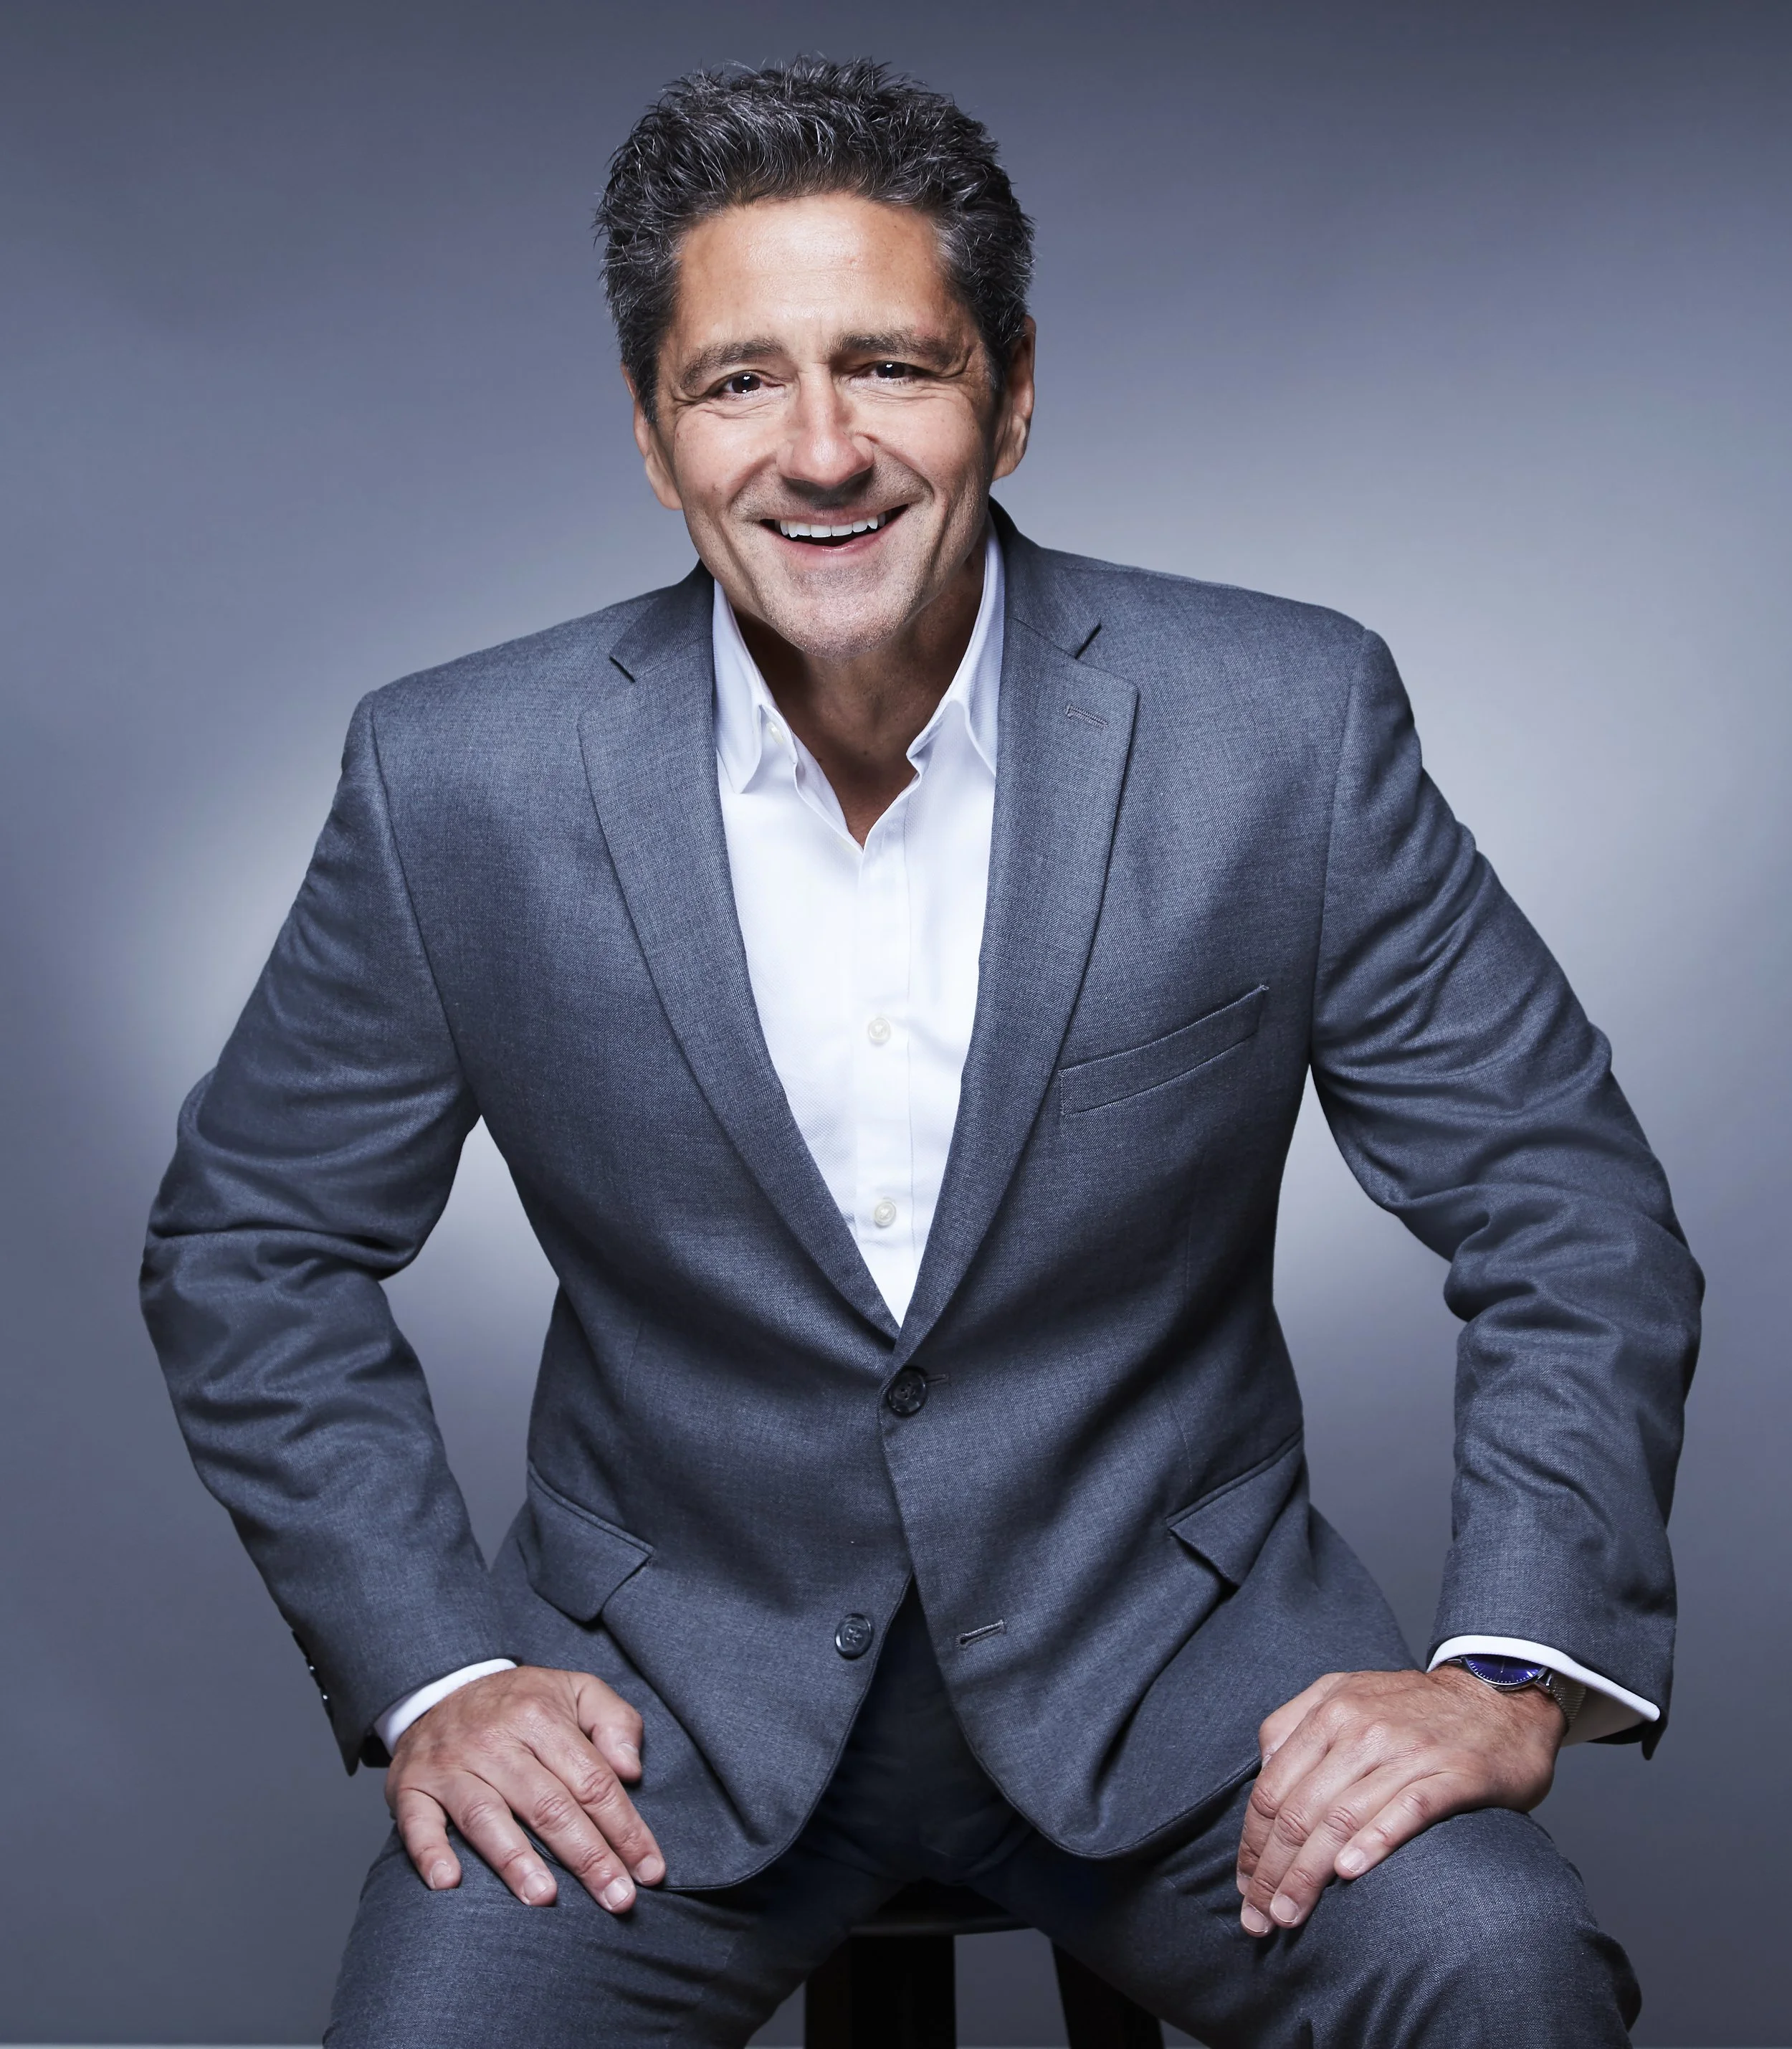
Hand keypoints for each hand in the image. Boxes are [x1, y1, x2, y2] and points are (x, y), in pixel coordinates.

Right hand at [386, 1663, 664, 1911]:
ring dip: (515, 1860)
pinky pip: (418, 1823)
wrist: (442, 1688)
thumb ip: (614, 1721)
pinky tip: (449, 1883)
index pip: (592, 1780)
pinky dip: (430, 1853)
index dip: (625, 1827)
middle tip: (617, 1900)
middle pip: (548, 1805)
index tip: (649, 1870)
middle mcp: (494, 1739)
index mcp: (539, 1714)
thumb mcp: (575, 1690)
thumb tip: (631, 1771)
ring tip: (545, 1898)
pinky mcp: (412, 1786)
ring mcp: (450, 1764)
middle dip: (588, 1856)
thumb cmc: (522, 1703)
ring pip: (487, 1817)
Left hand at [1235, 1665, 1563, 1934]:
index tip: (1245, 1886)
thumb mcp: (1346, 1693)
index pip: (1272, 1787)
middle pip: (1299, 1809)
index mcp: (1329, 1710)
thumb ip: (1298, 1723)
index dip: (1252, 1843)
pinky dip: (1374, 1839)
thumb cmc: (1413, 1708)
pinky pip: (1407, 1808)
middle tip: (1260, 1918)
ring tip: (1290, 1915)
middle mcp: (1362, 1728)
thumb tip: (1263, 1772)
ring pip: (1341, 1816)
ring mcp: (1408, 1751)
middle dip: (1272, 1871)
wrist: (1498, 1697)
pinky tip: (1349, 1872)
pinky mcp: (1454, 1773)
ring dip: (1308, 1873)